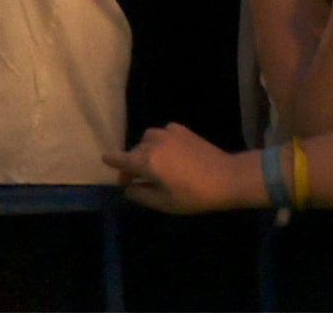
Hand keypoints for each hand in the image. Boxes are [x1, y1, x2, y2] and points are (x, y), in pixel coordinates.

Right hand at [113, 127, 260, 215]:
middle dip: (132, 165)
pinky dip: (160, 141)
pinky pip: (163, 133)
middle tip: (137, 181)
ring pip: (147, 139)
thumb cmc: (194, 195)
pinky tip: (169, 152)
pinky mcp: (183, 130)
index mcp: (147, 161)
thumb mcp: (165, 203)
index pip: (122, 159)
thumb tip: (128, 189)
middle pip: (135, 152)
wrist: (226, 177)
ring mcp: (169, 133)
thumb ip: (142, 195)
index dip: (112, 161)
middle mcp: (154, 143)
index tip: (105, 160)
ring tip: (154, 166)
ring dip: (145, 151)